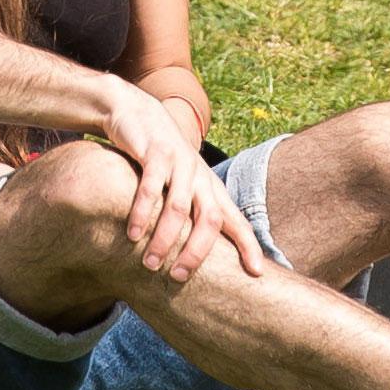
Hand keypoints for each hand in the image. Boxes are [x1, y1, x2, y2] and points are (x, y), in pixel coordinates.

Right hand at [100, 82, 266, 280]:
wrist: (136, 112)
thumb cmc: (160, 159)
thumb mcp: (181, 184)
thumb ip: (189, 212)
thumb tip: (194, 254)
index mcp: (209, 188)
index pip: (235, 219)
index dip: (248, 245)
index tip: (256, 273)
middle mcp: (200, 177)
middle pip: (210, 218)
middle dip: (198, 251)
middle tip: (179, 277)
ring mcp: (180, 163)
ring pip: (179, 207)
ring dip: (165, 238)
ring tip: (151, 263)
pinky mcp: (155, 153)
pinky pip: (151, 187)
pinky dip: (143, 212)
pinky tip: (134, 234)